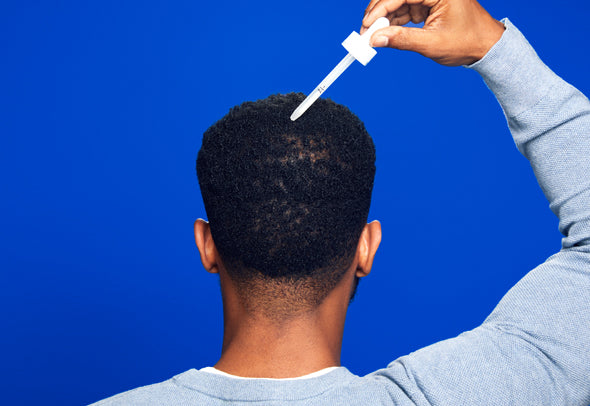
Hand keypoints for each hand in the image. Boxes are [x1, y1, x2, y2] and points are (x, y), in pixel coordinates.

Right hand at [361, 0, 504, 65]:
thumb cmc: (467, 42)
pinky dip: (395, 21)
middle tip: (365, 30)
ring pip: (399, 2)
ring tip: (374, 35)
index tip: (366, 24)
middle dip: (380, 12)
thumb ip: (402, 39)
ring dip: (385, 18)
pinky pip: (406, 9)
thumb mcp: (432, 43)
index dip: (381, 8)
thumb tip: (376, 39)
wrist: (486, 47)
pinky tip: (386, 32)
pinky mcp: (429, 4)